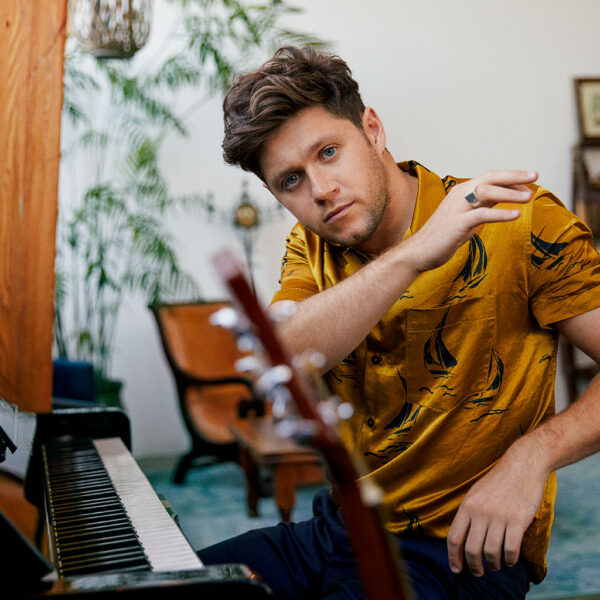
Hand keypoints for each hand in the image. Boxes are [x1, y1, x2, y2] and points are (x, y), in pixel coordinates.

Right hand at [402, 170, 537, 273]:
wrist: (419, 252)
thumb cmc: (443, 236)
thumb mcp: (466, 217)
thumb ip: (482, 206)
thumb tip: (503, 198)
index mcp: (461, 191)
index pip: (490, 177)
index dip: (511, 177)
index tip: (529, 181)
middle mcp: (459, 195)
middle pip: (490, 178)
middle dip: (514, 176)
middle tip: (535, 176)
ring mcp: (457, 208)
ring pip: (487, 192)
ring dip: (510, 193)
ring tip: (529, 197)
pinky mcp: (457, 223)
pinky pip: (482, 214)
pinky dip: (500, 214)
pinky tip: (516, 215)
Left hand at [446, 444, 547, 576]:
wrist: (522, 465)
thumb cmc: (498, 482)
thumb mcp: (476, 493)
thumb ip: (468, 514)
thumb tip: (461, 540)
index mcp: (467, 505)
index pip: (454, 538)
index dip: (453, 557)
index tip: (456, 570)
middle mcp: (480, 512)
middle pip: (471, 549)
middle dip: (473, 566)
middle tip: (478, 572)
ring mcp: (499, 516)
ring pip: (491, 552)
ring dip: (493, 564)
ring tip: (495, 565)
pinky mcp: (518, 520)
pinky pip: (510, 549)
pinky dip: (509, 560)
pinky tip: (509, 560)